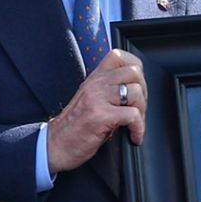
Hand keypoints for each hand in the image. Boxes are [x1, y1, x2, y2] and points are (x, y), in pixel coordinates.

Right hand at [47, 49, 146, 173]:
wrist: (56, 145)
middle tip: (139, 110)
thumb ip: (109, 90)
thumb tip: (136, 89)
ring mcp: (97, 99)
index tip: (139, 86)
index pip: (120, 56)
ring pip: (136, 92)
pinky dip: (138, 128)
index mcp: (94, 78)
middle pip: (134, 73)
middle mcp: (96, 84)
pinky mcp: (101, 116)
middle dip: (144, 93)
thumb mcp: (91, 100)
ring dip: (142, 112)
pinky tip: (133, 136)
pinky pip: (133, 115)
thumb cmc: (76, 126)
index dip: (136, 68)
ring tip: (135, 124)